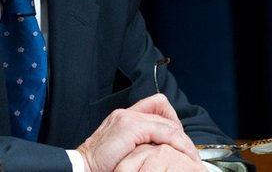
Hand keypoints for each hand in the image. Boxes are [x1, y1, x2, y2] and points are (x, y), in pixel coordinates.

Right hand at [76, 93, 202, 171]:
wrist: (83, 167)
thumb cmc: (100, 164)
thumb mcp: (123, 150)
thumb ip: (138, 143)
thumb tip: (160, 149)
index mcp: (124, 118)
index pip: (156, 105)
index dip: (171, 120)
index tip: (178, 139)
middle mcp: (126, 113)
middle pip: (164, 111)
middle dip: (179, 132)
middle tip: (187, 150)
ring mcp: (128, 118)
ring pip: (167, 122)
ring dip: (182, 140)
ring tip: (188, 155)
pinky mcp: (131, 126)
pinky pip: (163, 131)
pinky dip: (176, 143)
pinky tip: (180, 154)